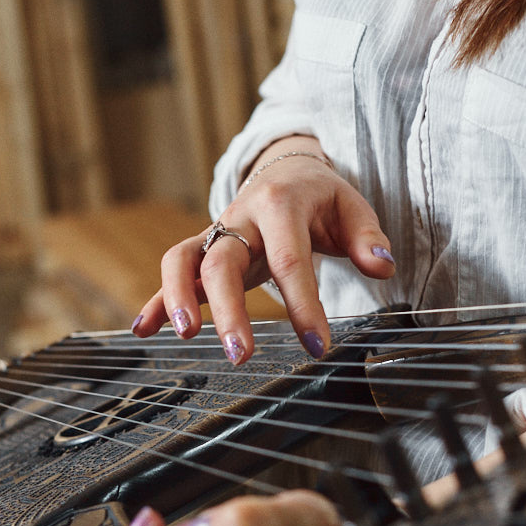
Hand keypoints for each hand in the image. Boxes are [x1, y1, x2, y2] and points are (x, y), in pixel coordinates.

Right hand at [131, 135, 396, 363]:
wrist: (285, 170)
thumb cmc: (321, 198)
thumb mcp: (352, 207)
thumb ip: (368, 237)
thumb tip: (382, 266)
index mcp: (281, 205)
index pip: (290, 260)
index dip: (303, 305)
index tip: (317, 346)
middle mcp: (240, 218)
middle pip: (224, 262)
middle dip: (230, 310)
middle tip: (240, 354)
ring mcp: (216, 233)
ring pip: (183, 260)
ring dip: (177, 296)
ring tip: (185, 335)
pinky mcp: (202, 249)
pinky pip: (173, 273)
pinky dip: (155, 301)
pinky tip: (143, 330)